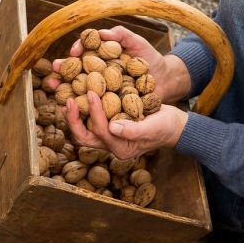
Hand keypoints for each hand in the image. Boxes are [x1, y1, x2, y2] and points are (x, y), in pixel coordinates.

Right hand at [49, 25, 190, 101]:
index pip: (84, 50)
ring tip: (57, 90)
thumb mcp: (137, 43)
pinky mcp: (107, 104)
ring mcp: (101, 88)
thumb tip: (101, 33)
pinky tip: (71, 109)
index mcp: (101, 55)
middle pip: (75, 70)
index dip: (77, 50)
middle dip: (63, 70)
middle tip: (56, 70)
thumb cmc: (150, 58)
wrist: (165, 80)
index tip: (75, 51)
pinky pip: (91, 105)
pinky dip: (80, 107)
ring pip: (78, 88)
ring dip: (65, 89)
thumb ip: (121, 35)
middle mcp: (97, 71)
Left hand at [65, 92, 187, 159]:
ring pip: (86, 129)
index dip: (94, 112)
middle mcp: (112, 145)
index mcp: (121, 149)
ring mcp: (111, 136)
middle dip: (74, 120)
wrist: (174, 125)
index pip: (101, 131)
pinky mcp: (112, 126)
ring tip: (69, 98)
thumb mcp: (153, 127)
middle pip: (85, 136)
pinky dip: (85, 109)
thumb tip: (113, 127)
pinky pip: (93, 120)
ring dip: (76, 115)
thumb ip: (133, 130)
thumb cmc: (166, 127)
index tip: (92, 93)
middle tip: (69, 100)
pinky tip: (81, 95)